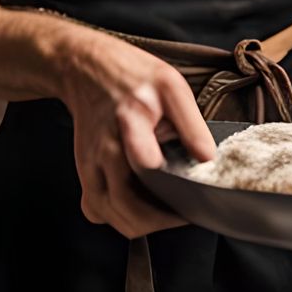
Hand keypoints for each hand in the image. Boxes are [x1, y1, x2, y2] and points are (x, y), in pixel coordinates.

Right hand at [55, 27, 215, 238]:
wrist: (87, 68)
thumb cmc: (132, 75)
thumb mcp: (171, 86)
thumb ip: (191, 124)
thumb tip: (208, 158)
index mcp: (130, 125)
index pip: (145, 167)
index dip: (171, 191)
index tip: (194, 198)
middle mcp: (104, 151)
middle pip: (125, 206)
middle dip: (158, 221)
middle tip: (184, 214)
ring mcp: (89, 165)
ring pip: (108, 215)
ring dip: (137, 224)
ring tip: (165, 214)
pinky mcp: (83, 172)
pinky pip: (95, 210)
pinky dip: (115, 218)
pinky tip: (136, 207)